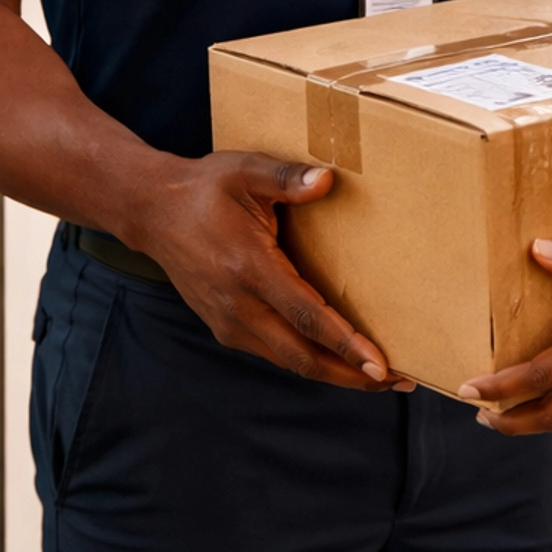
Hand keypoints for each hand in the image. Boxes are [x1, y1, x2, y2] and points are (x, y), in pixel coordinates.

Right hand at [128, 151, 413, 391]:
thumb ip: (287, 178)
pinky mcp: (225, 327)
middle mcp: (237, 305)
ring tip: (378, 377)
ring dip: (334, 372)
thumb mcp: (245, 171)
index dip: (345, 344)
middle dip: (351, 374)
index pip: (306, 316)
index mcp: (248, 268)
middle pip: (302, 356)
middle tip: (399, 380)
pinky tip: (337, 360)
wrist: (152, 212)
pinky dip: (309, 361)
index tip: (380, 365)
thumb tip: (328, 181)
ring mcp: (228, 322)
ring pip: (289, 361)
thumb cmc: (204, 189)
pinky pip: (275, 353)